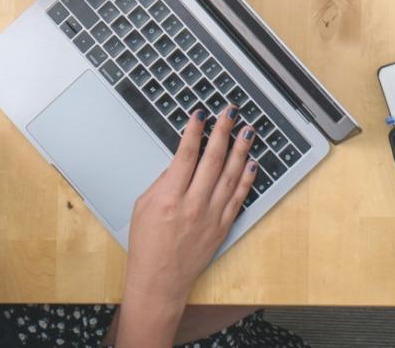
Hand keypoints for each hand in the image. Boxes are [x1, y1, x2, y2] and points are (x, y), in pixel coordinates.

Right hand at [116, 107, 256, 342]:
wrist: (159, 281)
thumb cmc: (146, 245)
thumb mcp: (142, 206)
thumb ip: (163, 181)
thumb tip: (181, 161)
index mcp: (169, 197)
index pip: (186, 155)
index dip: (195, 131)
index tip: (201, 115)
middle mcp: (193, 205)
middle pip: (212, 160)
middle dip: (223, 132)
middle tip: (230, 113)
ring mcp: (211, 216)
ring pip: (230, 176)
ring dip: (240, 150)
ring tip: (247, 131)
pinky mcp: (222, 227)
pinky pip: (238, 198)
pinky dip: (246, 179)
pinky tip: (252, 163)